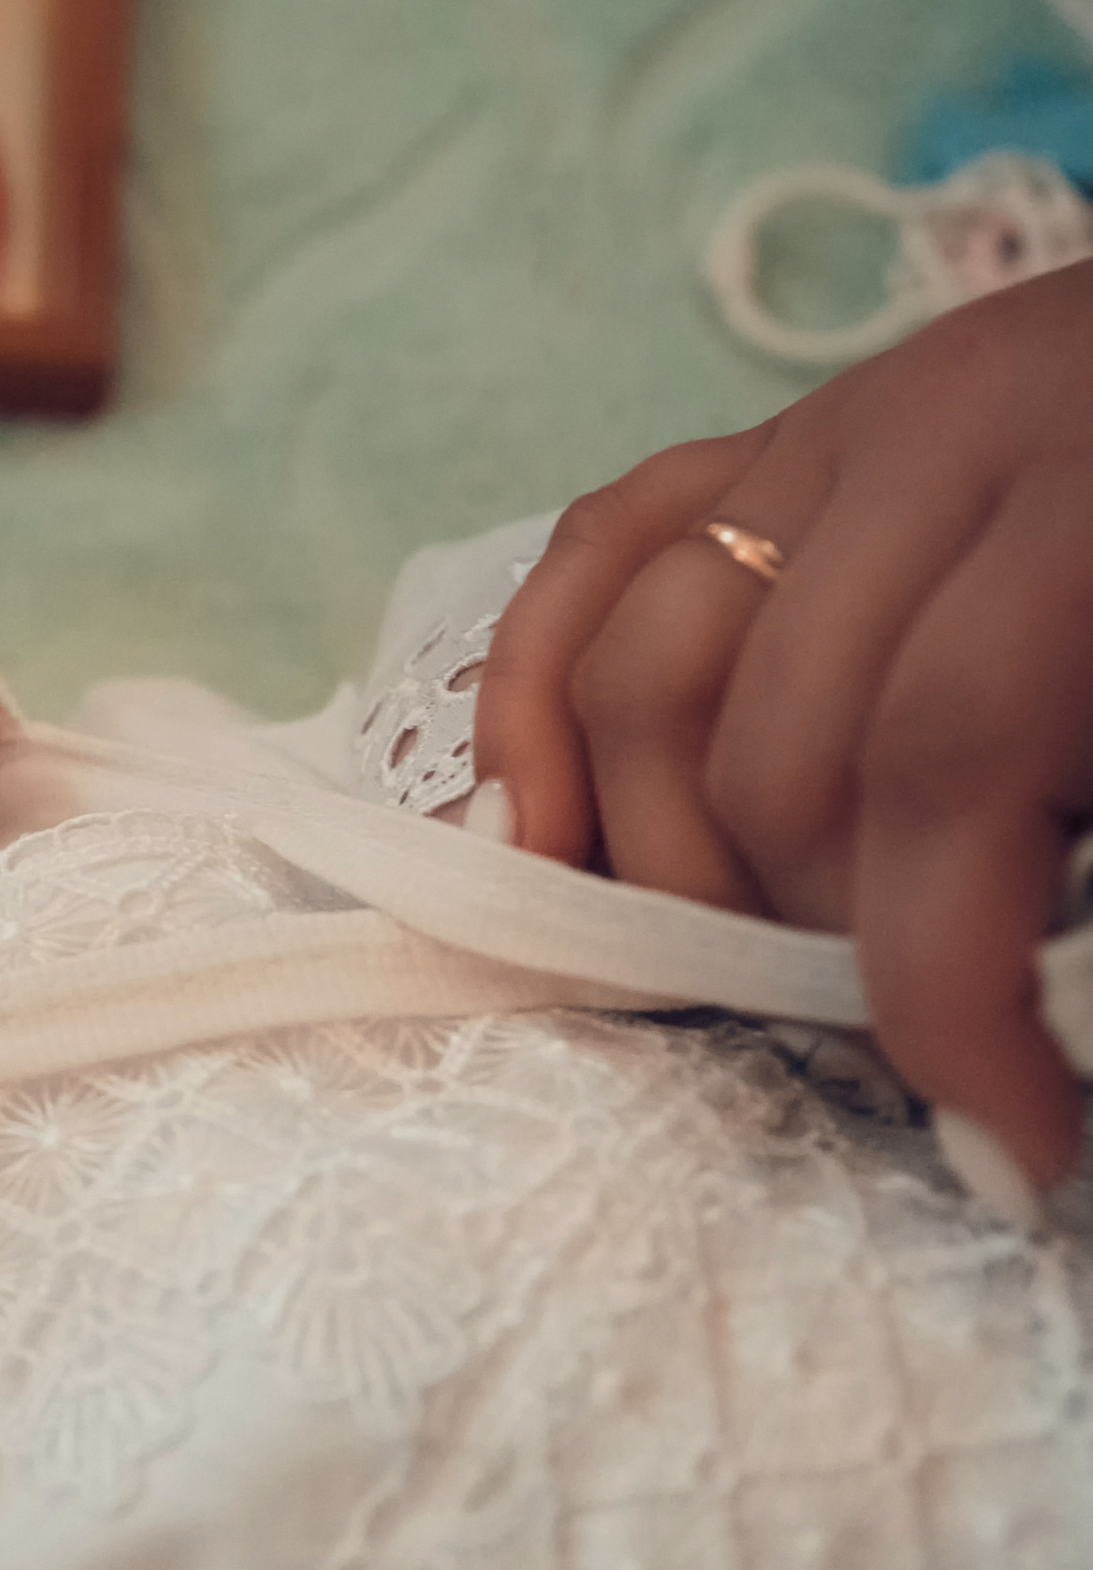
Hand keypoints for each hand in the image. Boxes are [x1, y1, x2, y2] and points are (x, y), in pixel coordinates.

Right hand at [471, 258, 1092, 1195]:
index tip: (1012, 1142)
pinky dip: (532, 701)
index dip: (944, 987)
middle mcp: (938, 438)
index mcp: (1090, 501)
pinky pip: (590, 557)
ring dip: (673, 858)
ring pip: (645, 671)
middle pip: (777, 745)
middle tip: (912, 1039)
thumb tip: (1049, 1056)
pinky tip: (536, 834)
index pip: (945, 765)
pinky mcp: (774, 437)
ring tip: (765, 961)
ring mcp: (833, 427)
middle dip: (819, 938)